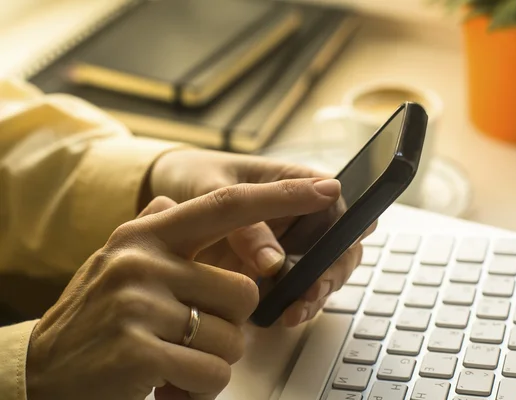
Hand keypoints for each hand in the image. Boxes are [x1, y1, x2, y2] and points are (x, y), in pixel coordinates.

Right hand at [26, 178, 339, 399]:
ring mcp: (139, 303)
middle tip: (187, 335)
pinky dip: (198, 389)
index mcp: (146, 234)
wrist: (40, 371)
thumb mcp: (117, 260)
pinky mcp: (138, 350)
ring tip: (169, 357)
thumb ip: (156, 230)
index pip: (227, 205)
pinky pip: (212, 374)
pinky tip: (163, 382)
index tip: (325, 188)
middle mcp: (142, 259)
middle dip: (228, 324)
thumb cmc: (93, 319)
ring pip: (232, 338)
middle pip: (244, 291)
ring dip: (210, 360)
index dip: (282, 196)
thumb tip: (182, 202)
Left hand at [150, 149, 373, 325]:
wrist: (164, 189)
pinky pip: (298, 286)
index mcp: (295, 180)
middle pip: (339, 242)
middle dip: (332, 271)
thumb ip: (246, 226)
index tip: (325, 262)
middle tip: (311, 293)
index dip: (339, 233)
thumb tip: (275, 261)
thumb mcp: (213, 192)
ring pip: (324, 269)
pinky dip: (298, 303)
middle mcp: (300, 210)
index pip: (336, 205)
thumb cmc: (194, 176)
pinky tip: (284, 315)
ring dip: (317, 293)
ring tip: (295, 312)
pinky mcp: (276, 264)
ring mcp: (290, 239)